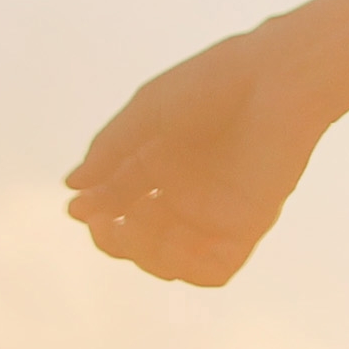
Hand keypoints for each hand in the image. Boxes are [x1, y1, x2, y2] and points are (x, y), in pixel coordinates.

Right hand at [65, 26, 334, 289]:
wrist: (275, 78)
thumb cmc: (212, 83)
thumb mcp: (147, 113)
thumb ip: (111, 151)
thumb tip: (72, 188)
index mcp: (160, 163)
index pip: (118, 203)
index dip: (96, 212)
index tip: (78, 209)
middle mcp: (186, 193)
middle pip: (140, 239)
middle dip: (114, 238)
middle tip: (102, 221)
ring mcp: (215, 213)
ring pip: (170, 261)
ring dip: (143, 255)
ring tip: (132, 227)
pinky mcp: (246, 227)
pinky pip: (214, 271)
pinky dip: (186, 269)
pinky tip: (169, 249)